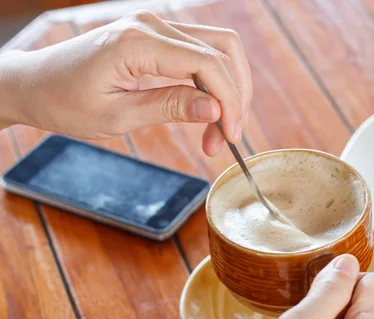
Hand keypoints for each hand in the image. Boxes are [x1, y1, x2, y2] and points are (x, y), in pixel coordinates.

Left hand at [0, 10, 251, 155]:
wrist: (35, 85)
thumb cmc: (65, 102)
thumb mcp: (117, 116)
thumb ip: (169, 107)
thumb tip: (215, 109)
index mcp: (138, 41)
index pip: (208, 63)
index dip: (229, 101)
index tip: (231, 136)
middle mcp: (152, 24)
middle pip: (223, 49)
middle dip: (235, 95)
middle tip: (227, 136)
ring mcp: (155, 26)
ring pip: (218, 48)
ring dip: (229, 88)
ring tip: (219, 128)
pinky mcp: (156, 37)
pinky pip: (200, 53)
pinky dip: (213, 81)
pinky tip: (208, 110)